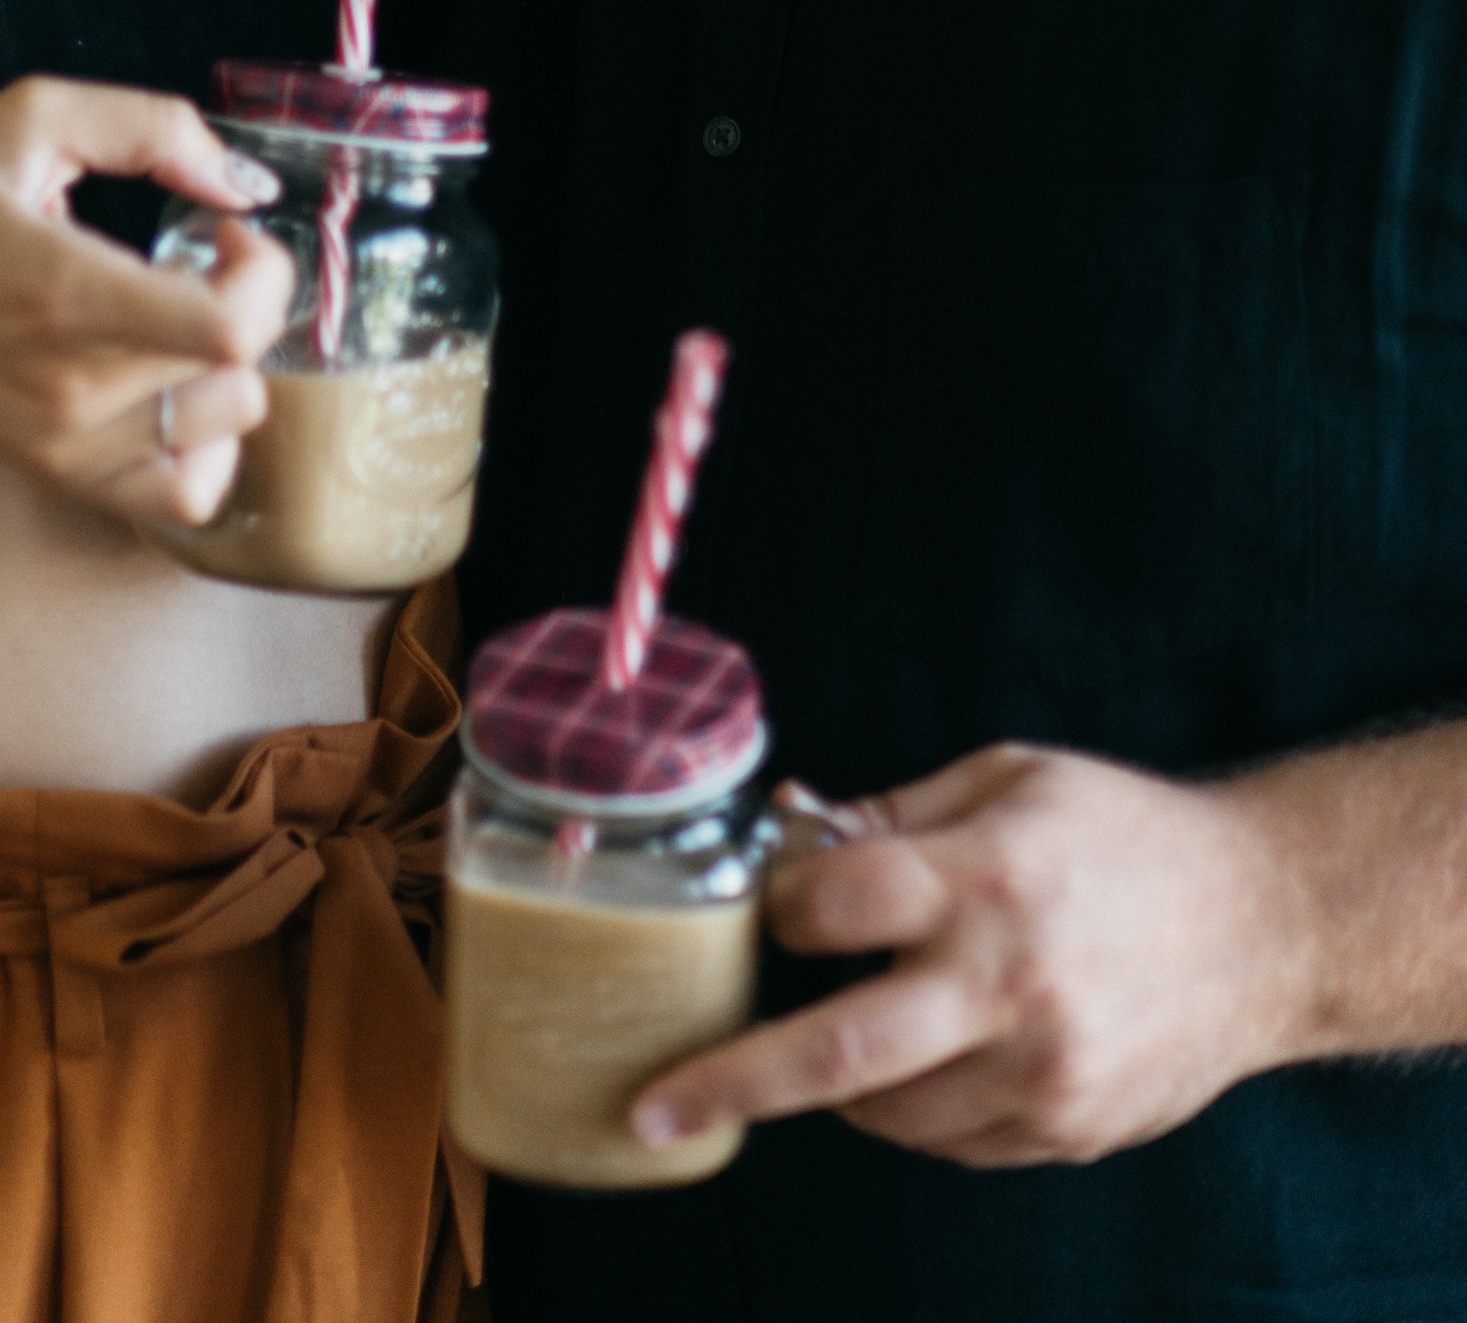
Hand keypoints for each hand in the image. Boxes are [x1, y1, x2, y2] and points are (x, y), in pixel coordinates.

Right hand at [0, 78, 292, 535]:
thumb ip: (148, 128)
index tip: (226, 232)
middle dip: (249, 303)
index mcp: (69, 293)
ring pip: (225, 432)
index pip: (228, 327)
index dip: (263, 273)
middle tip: (203, 264)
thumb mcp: (24, 121)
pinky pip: (183, 495)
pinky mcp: (63, 476)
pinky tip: (176, 391)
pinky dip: (207, 446)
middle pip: (239, 375)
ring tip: (185, 325)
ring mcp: (71, 445)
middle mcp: (76, 386)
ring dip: (231, 370)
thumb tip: (243, 183)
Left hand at [632, 745, 1300, 1168]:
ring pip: (884, 1110)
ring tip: (833, 1036)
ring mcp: (1038, 1072)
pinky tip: (921, 1059)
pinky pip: (946, 1140)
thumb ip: (898, 817)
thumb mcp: (1012, 779)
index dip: (785, 903)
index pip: (837, 902)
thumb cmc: (1126, 834)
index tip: (775, 904)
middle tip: (652, 1105)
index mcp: (987, 877)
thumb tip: (792, 834)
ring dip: (832, 1083)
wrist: (1267, 927)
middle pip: (836, 1050)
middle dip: (730, 1080)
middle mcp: (1007, 984)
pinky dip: (908, 1108)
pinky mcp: (1063, 1131)